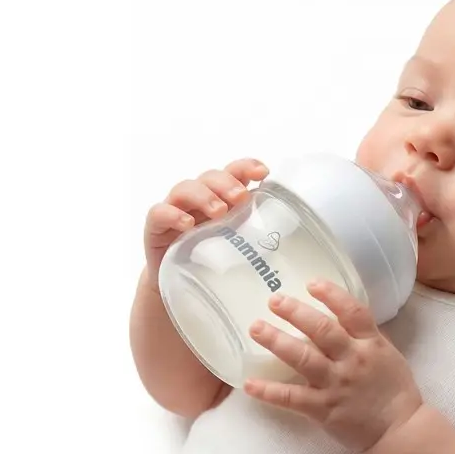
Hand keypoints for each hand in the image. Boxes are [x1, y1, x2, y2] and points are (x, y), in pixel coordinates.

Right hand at [143, 157, 268, 284]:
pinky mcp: (156, 228)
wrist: (181, 287)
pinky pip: (159, 213)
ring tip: (219, 212)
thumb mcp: (239, 246)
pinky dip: (172, 215)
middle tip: (240, 198)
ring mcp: (175, 209)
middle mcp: (198, 198)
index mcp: (221, 197)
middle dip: (227, 183)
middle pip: (210, 177)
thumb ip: (259, 235)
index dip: (247, 166)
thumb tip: (298, 243)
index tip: (264, 172)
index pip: (234, 172)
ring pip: (185, 188)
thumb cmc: (215, 260)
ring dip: (204, 196)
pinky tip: (187, 224)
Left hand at [243, 279, 422, 453]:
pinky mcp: (323, 409)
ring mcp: (336, 385)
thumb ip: (364, 337)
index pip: (352, 312)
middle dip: (295, 312)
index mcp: (371, 344)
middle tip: (273, 300)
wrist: (399, 431)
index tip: (311, 283)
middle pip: (321, 330)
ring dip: (277, 341)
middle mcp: (352, 360)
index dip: (332, 295)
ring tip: (256, 328)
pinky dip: (269, 391)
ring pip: (302, 358)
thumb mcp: (387, 355)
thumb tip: (339, 315)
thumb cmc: (395, 391)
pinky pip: (291, 398)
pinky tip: (249, 384)